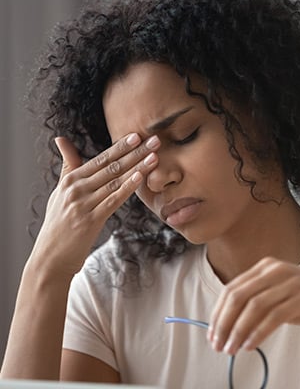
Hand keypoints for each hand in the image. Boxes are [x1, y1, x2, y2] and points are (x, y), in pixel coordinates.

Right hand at [30, 133, 159, 276]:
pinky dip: (127, 188)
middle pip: (111, 166)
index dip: (121, 146)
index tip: (137, 135)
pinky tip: (140, 177)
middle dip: (135, 152)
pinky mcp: (91, 220)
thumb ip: (68, 166)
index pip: (101, 159)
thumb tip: (61, 139)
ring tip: (154, 156)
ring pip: (115, 181)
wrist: (50, 257)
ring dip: (137, 167)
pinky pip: (113, 200)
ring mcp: (83, 204)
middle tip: (154, 140)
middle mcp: (77, 188)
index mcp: (71, 180)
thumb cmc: (58, 223)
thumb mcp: (59, 191)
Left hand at [207, 257, 299, 354]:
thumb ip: (254, 300)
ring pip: (254, 307)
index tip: (211, 333)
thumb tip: (224, 322)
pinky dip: (258, 332)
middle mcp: (275, 269)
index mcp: (264, 266)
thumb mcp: (275, 295)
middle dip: (224, 322)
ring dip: (239, 330)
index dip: (218, 312)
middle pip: (239, 296)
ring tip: (231, 349)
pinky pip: (274, 316)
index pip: (231, 289)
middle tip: (217, 344)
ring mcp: (291, 281)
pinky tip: (250, 345)